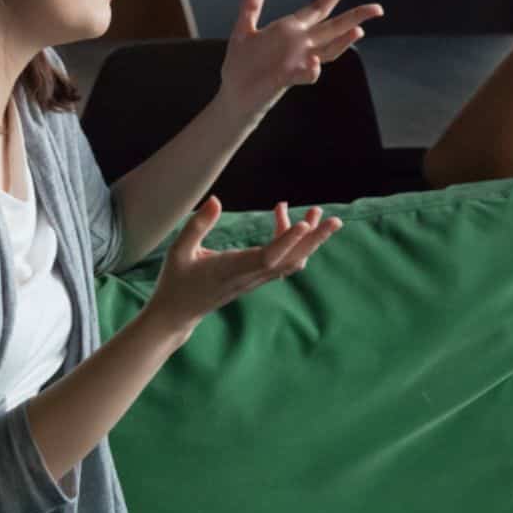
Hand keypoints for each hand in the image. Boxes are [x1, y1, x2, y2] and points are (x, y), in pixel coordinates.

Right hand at [144, 195, 341, 344]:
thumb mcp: (179, 251)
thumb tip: (216, 199)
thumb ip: (197, 226)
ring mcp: (256, 279)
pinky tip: (288, 222)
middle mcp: (250, 275)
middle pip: (291, 259)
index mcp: (233, 269)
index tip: (305, 224)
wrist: (179, 312)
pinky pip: (283, 261)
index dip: (288, 241)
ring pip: (291, 260)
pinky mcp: (257, 278)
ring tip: (316, 213)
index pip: (268, 257)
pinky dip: (292, 242)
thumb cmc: (177, 280)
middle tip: (335, 220)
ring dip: (308, 239)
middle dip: (315, 240)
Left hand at [217, 0, 383, 128]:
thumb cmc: (241, 64)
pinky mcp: (286, 79)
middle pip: (333, 28)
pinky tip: (314, 63)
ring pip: (327, 51)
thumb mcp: (244, 29)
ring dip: (343, 42)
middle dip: (355, 17)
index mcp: (291, 30)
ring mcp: (297, 62)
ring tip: (358, 31)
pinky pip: (304, 74)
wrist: (235, 93)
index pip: (318, 9)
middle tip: (377, 8)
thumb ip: (252, 6)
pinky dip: (311, 70)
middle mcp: (300, 45)